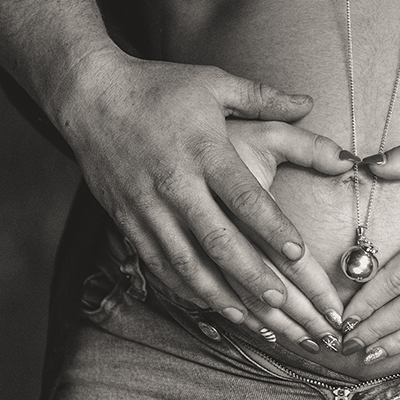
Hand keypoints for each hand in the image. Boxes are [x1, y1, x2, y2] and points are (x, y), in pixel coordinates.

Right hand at [59, 49, 353, 328]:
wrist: (89, 95)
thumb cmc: (160, 88)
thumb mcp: (215, 82)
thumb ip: (264, 98)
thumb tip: (309, 104)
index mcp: (203, 150)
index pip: (242, 196)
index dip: (271, 226)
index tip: (298, 253)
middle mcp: (175, 182)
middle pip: (217, 238)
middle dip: (250, 274)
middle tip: (282, 302)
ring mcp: (147, 205)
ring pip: (185, 260)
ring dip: (218, 292)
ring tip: (249, 317)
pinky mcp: (127, 218)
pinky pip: (156, 261)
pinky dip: (183, 286)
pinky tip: (207, 303)